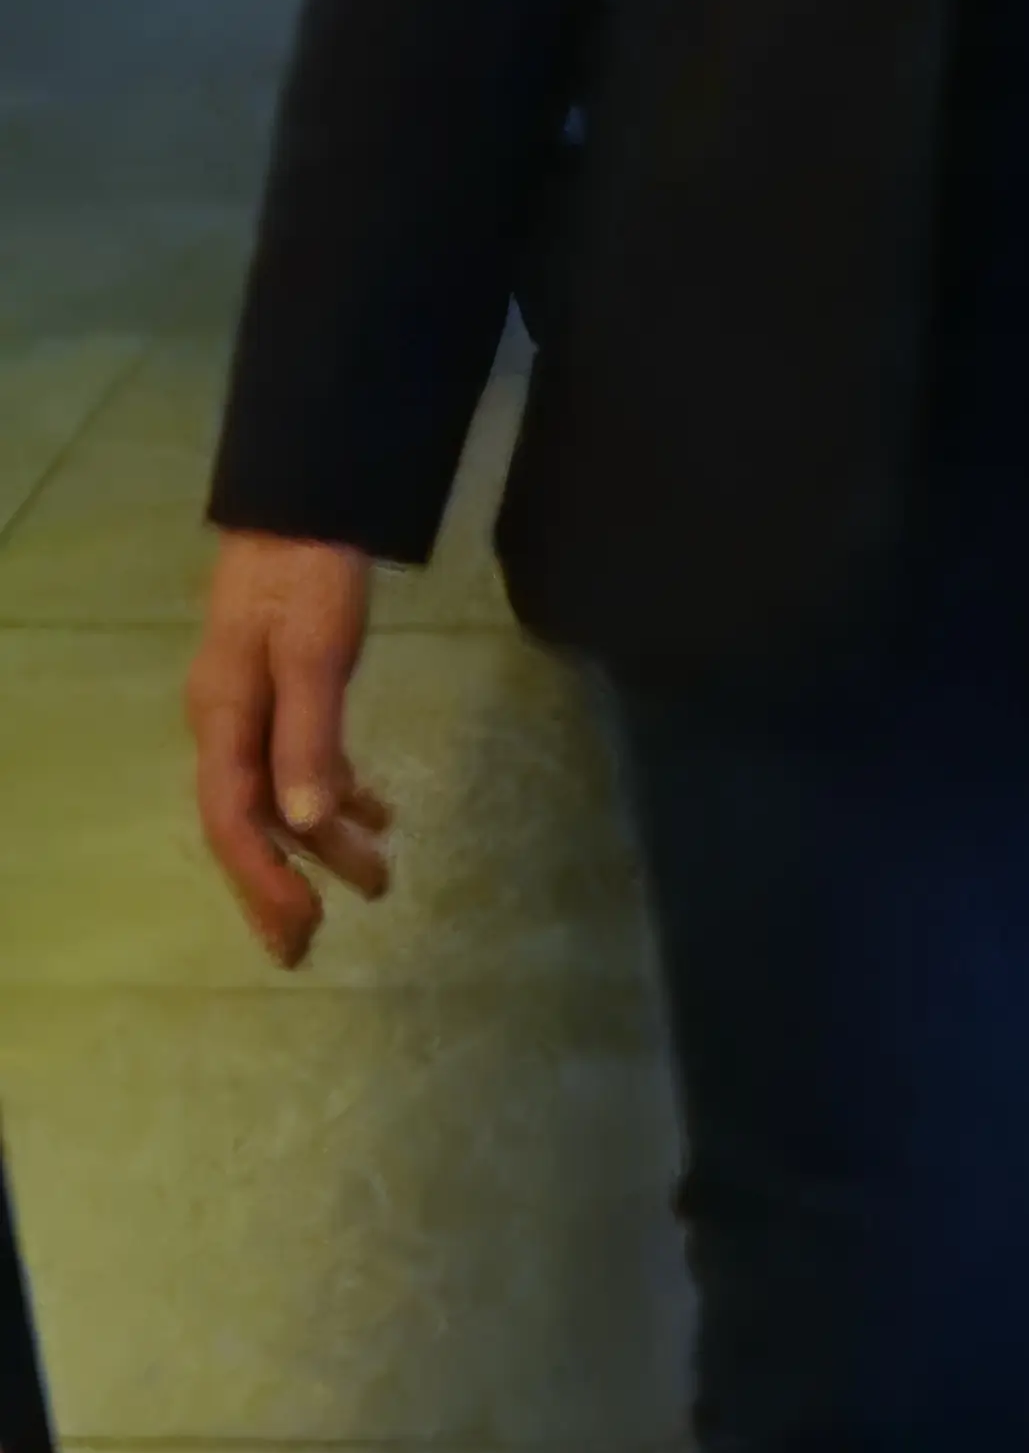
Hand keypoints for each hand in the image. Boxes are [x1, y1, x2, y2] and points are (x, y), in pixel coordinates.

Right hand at [185, 534, 392, 967]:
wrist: (305, 506)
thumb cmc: (306, 576)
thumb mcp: (314, 653)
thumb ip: (311, 736)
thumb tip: (310, 820)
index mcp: (224, 720)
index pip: (234, 821)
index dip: (264, 880)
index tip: (301, 926)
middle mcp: (229, 725)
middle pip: (248, 824)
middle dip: (279, 886)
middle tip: (311, 946)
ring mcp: (254, 709)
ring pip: (281, 797)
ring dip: (323, 842)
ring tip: (374, 882)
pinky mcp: (285, 691)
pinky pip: (303, 762)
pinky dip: (338, 792)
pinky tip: (380, 813)